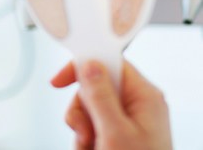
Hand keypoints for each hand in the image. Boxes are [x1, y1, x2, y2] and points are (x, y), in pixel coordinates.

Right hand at [51, 60, 171, 149]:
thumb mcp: (115, 134)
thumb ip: (100, 96)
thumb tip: (88, 65)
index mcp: (144, 96)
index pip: (109, 62)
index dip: (83, 66)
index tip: (60, 80)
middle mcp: (137, 104)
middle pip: (93, 86)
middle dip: (82, 109)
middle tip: (85, 131)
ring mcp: (128, 120)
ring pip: (88, 107)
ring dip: (81, 128)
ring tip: (91, 146)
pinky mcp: (118, 134)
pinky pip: (91, 124)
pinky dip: (85, 139)